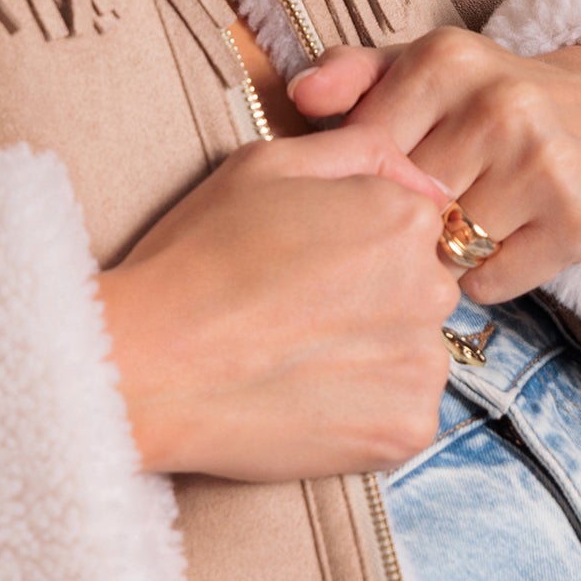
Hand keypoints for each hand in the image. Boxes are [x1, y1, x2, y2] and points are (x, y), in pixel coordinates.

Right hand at [103, 129, 454, 482]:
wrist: (149, 364)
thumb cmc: (196, 258)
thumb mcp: (264, 165)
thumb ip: (358, 151)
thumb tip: (424, 184)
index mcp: (403, 219)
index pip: (413, 229)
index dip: (353, 247)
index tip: (303, 268)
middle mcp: (431, 288)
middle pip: (418, 290)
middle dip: (371, 301)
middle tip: (292, 315)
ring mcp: (423, 364)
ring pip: (411, 354)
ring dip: (369, 358)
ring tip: (293, 361)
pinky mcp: (408, 429)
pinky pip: (402, 414)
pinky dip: (362, 412)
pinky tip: (304, 399)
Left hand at [289, 28, 580, 304]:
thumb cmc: (489, 100)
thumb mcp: (423, 70)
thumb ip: (353, 74)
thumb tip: (298, 95)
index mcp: (446, 60)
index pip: (362, 152)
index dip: (361, 181)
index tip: (379, 180)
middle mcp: (500, 104)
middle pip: (400, 205)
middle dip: (398, 221)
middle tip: (416, 212)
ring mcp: (544, 162)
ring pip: (441, 250)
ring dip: (438, 254)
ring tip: (458, 224)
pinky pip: (489, 282)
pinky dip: (484, 277)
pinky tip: (500, 243)